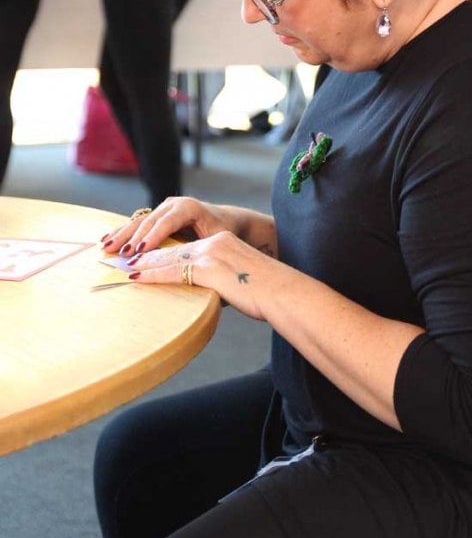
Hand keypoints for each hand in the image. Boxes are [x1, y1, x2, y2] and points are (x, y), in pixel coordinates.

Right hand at [101, 197, 232, 256]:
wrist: (227, 220)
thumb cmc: (224, 232)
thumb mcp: (217, 240)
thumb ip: (203, 248)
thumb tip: (190, 266)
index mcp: (188, 208)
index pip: (167, 222)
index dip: (153, 236)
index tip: (141, 250)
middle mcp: (173, 204)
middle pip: (149, 221)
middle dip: (132, 237)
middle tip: (118, 253)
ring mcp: (163, 208)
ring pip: (139, 221)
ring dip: (122, 235)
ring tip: (106, 247)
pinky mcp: (156, 216)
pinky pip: (137, 224)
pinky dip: (122, 232)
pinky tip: (107, 240)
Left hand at [127, 231, 270, 320]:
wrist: (284, 292)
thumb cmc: (268, 292)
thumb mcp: (241, 280)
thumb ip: (222, 282)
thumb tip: (209, 295)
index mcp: (222, 242)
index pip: (184, 246)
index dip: (160, 252)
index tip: (141, 257)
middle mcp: (215, 243)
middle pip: (172, 248)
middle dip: (145, 254)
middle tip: (121, 258)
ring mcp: (212, 253)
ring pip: (169, 257)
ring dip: (142, 262)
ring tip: (121, 266)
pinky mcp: (210, 267)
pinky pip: (174, 270)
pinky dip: (152, 274)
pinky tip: (136, 276)